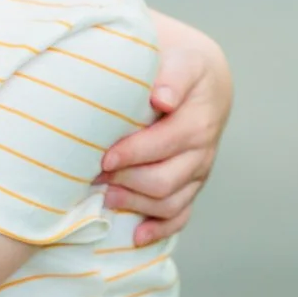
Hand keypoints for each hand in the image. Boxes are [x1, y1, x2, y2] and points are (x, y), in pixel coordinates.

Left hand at [99, 13, 231, 245]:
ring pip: (170, 202)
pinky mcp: (192, 185)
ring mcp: (198, 171)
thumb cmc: (180, 68)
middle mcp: (201, 150)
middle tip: (94, 176)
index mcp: (198, 120)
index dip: (133, 153)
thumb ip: (173, 76)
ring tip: (105, 198)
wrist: (203, 81)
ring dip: (135, 205)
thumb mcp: (182, 61)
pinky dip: (159, 229)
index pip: (165, 144)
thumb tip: (162, 99)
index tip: (103, 154)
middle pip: (164, 180)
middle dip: (127, 182)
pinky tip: (135, 236)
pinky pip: (181, 215)